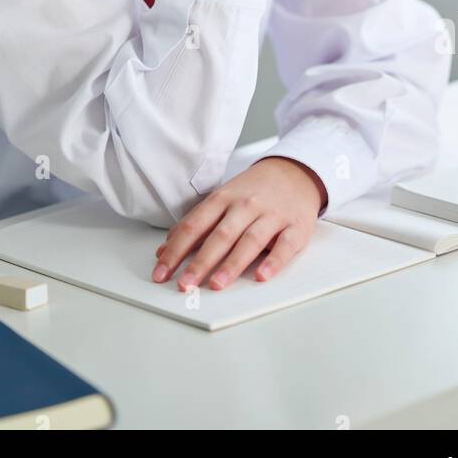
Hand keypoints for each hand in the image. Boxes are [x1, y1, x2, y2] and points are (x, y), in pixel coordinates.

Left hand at [151, 157, 326, 290]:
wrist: (295, 173)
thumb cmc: (252, 191)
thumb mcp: (221, 199)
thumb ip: (195, 224)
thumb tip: (164, 250)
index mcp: (223, 198)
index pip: (194, 225)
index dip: (176, 249)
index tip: (161, 272)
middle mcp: (246, 205)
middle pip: (220, 235)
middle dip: (200, 262)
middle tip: (184, 284)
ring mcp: (272, 215)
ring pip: (250, 241)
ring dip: (232, 264)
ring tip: (217, 284)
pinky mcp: (296, 227)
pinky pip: (285, 246)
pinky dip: (274, 262)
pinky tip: (261, 276)